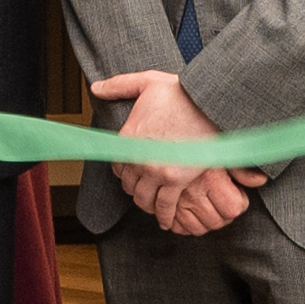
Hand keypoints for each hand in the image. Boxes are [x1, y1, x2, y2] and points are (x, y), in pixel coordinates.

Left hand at [90, 71, 266, 236]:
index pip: (117, 166)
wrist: (208, 102)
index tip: (131, 177)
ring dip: (146, 205)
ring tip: (153, 207)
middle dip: (135, 190)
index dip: (123, 174)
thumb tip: (96, 88)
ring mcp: (156, 170)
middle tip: (143, 193)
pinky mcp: (176, 180)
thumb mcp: (145, 82)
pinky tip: (166, 221)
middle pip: (129, 185)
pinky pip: (165, 206)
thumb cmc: (180, 92)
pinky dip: (164, 217)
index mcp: (128, 136)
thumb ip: (118, 85)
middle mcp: (138, 157)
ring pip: (143, 199)